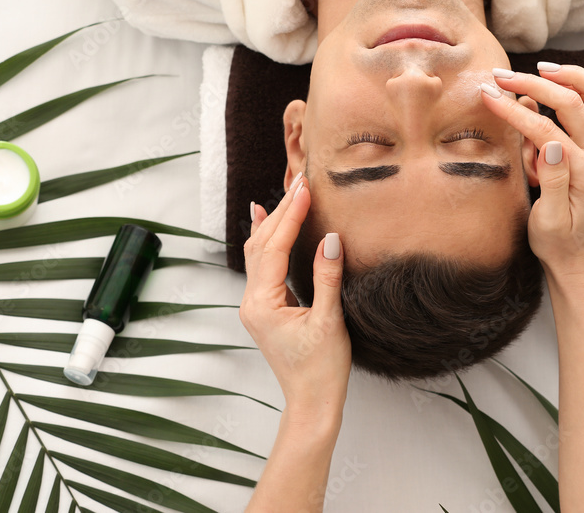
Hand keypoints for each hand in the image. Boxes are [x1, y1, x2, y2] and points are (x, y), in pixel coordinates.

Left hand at [241, 174, 350, 420]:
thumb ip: (328, 278)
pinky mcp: (267, 308)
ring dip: (273, 222)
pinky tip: (266, 223)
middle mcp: (252, 302)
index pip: (274, 248)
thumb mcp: (330, 321)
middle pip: (262, 245)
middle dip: (281, 212)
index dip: (290, 216)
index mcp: (262, 304)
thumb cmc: (322, 369)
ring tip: (283, 193)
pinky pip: (263, 266)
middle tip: (300, 181)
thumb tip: (330, 239)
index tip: (305, 189)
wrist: (312, 402)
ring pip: (259, 253)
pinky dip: (267, 241)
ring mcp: (256, 305)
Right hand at [481, 63, 583, 283]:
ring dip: (571, 77)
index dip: (514, 110)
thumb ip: (553, 182)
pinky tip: (549, 91)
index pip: (547, 129)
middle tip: (501, 76)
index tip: (487, 95)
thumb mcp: (548, 222)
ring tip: (538, 70)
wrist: (578, 257)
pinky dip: (577, 89)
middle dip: (535, 83)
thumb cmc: (558, 243)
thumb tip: (549, 143)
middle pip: (574, 101)